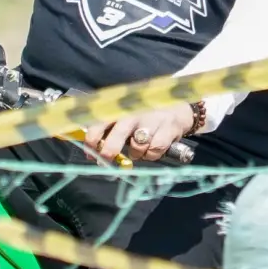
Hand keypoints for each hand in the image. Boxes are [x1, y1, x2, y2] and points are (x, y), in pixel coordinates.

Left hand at [82, 105, 196, 163]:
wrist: (178, 108)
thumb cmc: (144, 114)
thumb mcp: (125, 115)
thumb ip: (109, 129)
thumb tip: (91, 151)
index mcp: (121, 109)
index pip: (102, 121)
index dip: (92, 138)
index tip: (90, 152)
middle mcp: (135, 113)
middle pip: (119, 133)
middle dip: (110, 150)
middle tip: (105, 160)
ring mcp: (152, 121)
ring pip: (138, 146)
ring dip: (136, 154)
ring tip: (138, 149)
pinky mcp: (168, 129)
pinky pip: (154, 151)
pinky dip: (151, 155)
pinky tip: (151, 149)